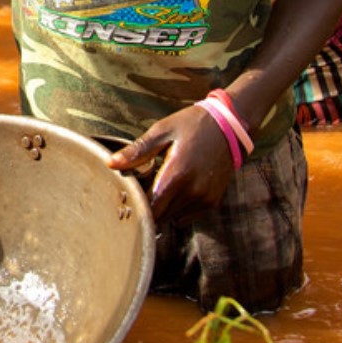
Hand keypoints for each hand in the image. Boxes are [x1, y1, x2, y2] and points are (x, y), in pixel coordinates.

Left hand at [107, 106, 234, 224]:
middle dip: (149, 208)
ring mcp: (205, 199)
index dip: (138, 208)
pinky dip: (179, 209)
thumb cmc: (192, 124)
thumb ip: (137, 151)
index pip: (151, 209)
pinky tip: (177, 189)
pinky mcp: (213, 201)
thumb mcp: (162, 131)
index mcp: (177, 175)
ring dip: (164, 209)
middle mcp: (193, 192)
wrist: (231, 125)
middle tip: (142, 189)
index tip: (129, 198)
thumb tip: (110, 164)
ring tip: (160, 187)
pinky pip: (189, 216)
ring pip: (174, 218)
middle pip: (161, 217)